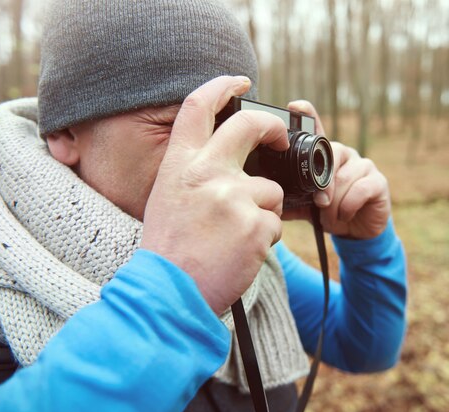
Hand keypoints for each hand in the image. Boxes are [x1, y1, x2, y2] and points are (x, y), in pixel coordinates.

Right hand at [141, 76, 288, 314]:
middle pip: (251, 127)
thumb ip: (197, 174)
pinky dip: (264, 239)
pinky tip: (240, 253)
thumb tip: (231, 163)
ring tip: (234, 239)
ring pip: (271, 191)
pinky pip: (275, 224)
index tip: (240, 81)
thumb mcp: (169, 199)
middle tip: (280, 135)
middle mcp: (207, 173)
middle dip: (272, 127)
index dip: (221, 86)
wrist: (168, 294)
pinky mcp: (255, 225)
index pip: (198, 107)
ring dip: (262, 213)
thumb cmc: (169, 251)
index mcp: (180, 165)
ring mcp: (233, 197)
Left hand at [283, 100, 390, 239]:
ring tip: (331, 215)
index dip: (308, 115)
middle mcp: (345, 155)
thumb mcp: (305, 206)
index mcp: (325, 157)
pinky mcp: (378, 181)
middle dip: (323, 184)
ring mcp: (363, 166)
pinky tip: (345, 215)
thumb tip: (266, 195)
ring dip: (335, 202)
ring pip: (344, 177)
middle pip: (331, 155)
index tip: (295, 106)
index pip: (317, 131)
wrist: (356, 231)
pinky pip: (360, 189)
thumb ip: (291, 198)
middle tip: (319, 203)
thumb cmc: (329, 212)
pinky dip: (348, 206)